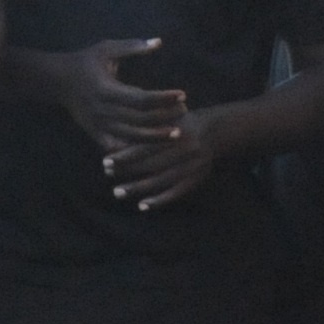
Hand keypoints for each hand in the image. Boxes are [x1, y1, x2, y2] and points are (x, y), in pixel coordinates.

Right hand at [52, 37, 190, 156]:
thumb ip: (132, 47)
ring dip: (155, 137)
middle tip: (185, 113)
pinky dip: (132, 151)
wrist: (56, 81)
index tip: (182, 95)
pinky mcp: (94, 133)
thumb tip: (159, 42)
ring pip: (130, 136)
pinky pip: (116, 146)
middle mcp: (103, 110)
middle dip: (164, 117)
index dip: (163, 98)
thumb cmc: (85, 61)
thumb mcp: (106, 49)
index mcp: (107, 89)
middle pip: (139, 119)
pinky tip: (150, 151)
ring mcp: (98, 125)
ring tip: (176, 134)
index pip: (141, 98)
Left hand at [106, 107, 225, 212]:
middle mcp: (184, 150)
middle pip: (151, 164)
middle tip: (107, 173)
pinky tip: (142, 206)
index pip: (145, 147)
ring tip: (117, 192)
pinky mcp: (197, 179)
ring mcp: (192, 166)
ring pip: (161, 180)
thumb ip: (148, 126)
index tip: (106, 160)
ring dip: (138, 188)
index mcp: (176, 133)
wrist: (217, 130)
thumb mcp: (168, 117)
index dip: (125, 155)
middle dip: (127, 170)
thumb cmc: (183, 122)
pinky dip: (159, 201)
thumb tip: (116, 136)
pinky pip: (176, 193)